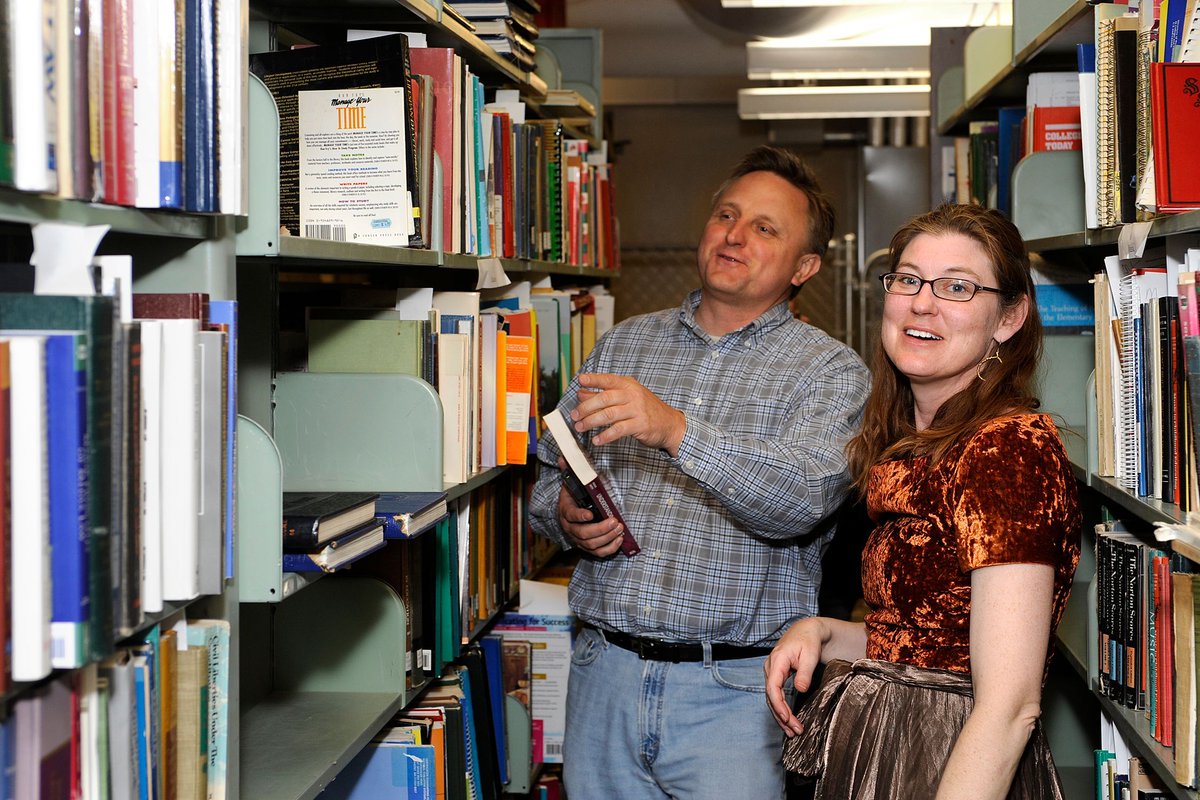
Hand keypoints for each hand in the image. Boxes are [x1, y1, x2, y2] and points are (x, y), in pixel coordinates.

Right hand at [556, 458, 626, 557]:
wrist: (569, 513)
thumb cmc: (574, 497)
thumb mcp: (571, 482)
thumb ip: (569, 470)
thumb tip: (564, 457)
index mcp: (566, 511)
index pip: (571, 515)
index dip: (579, 516)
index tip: (590, 514)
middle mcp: (570, 528)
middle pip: (583, 533)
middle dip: (600, 529)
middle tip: (615, 522)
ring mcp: (578, 539)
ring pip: (591, 544)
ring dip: (606, 538)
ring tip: (619, 529)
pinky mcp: (587, 547)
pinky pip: (597, 553)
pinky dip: (609, 548)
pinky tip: (618, 540)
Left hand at [572, 373, 686, 455]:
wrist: (670, 423)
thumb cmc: (645, 409)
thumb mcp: (627, 397)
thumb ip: (604, 394)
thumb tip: (582, 393)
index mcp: (628, 385)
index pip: (608, 379)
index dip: (594, 379)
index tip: (580, 380)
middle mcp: (632, 395)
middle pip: (605, 398)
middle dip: (586, 407)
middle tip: (575, 414)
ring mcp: (637, 410)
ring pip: (609, 414)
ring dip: (591, 421)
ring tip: (580, 427)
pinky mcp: (640, 425)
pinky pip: (618, 430)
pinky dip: (605, 436)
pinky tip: (596, 440)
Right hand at [763, 618, 824, 736]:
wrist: (806, 631)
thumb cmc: (808, 641)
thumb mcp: (810, 655)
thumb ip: (805, 673)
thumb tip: (800, 689)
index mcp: (777, 660)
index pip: (772, 687)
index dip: (778, 705)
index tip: (787, 718)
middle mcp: (770, 667)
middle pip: (771, 696)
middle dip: (781, 716)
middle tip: (795, 731)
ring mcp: (772, 672)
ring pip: (772, 698)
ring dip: (781, 715)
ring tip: (792, 732)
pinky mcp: (776, 676)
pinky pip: (775, 695)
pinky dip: (781, 708)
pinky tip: (788, 720)